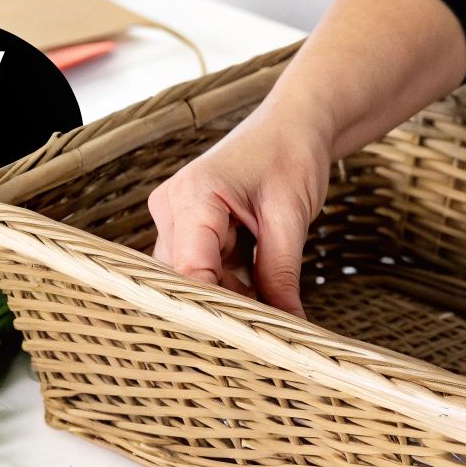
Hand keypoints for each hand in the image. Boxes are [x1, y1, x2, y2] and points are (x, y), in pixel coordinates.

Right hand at [147, 98, 332, 316]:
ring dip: (232, 299)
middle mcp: (172, 208)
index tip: (246, 340)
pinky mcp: (189, 228)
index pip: (189, 271)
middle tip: (268, 336)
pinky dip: (234, 287)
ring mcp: (177, 219)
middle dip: (226, 309)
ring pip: (195, 281)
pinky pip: (204, 271)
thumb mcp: (291, 219)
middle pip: (186, 281)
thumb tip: (287, 329)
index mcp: (193, 197)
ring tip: (273, 317)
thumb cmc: (291, 156)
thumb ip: (280, 275)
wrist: (293, 126)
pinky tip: (263, 298)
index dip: (214, 309)